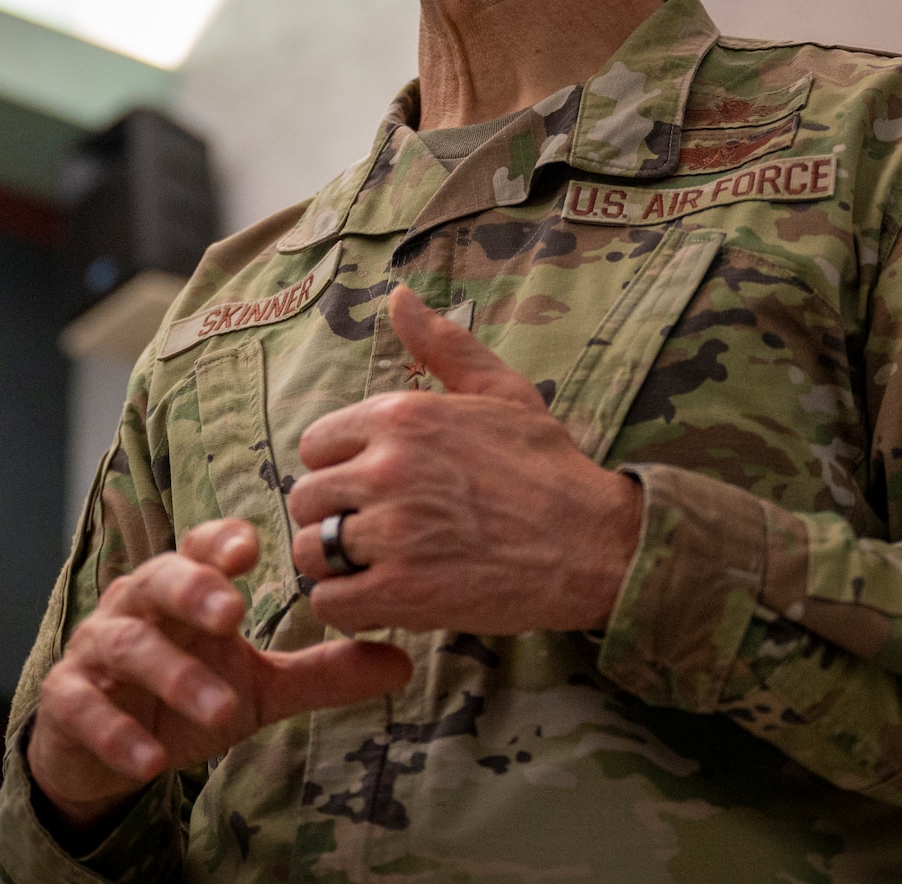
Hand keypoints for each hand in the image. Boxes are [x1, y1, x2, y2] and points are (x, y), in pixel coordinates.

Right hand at [27, 518, 411, 831]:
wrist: (105, 749)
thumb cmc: (185, 694)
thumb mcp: (258, 685)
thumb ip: (322, 672)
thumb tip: (402, 662)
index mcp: (184, 590)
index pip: (200, 548)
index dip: (222, 542)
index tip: (254, 545)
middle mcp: (136, 606)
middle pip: (159, 581)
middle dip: (195, 591)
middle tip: (233, 613)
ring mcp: (96, 651)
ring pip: (128, 646)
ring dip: (173, 676)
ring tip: (219, 710)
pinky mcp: (66, 700)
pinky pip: (83, 706)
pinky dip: (116, 733)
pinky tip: (151, 761)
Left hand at [287, 285, 643, 634]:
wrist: (594, 544)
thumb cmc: (547, 466)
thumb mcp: (500, 391)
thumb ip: (442, 345)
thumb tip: (398, 296)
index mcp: (402, 416)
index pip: (316, 444)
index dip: (341, 469)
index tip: (374, 487)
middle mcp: (388, 467)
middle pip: (307, 498)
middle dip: (334, 517)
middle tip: (376, 532)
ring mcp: (393, 531)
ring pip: (311, 550)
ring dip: (335, 564)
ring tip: (376, 565)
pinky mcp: (403, 592)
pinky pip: (330, 601)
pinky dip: (348, 605)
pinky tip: (382, 597)